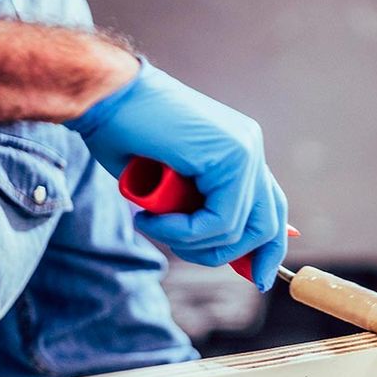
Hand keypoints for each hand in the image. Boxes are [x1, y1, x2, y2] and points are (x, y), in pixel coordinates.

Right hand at [67, 58, 288, 291]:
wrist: (105, 98)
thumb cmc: (125, 137)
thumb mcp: (172, 186)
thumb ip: (200, 208)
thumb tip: (225, 249)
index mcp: (242, 152)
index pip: (271, 210)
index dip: (266, 249)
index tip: (256, 278)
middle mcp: (250, 150)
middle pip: (267, 225)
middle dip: (230, 254)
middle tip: (184, 251)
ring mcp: (245, 150)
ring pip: (238, 229)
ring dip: (191, 242)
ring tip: (153, 225)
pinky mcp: (231, 155)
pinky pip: (219, 220)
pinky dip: (182, 231)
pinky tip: (150, 219)